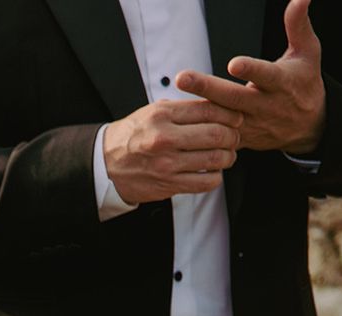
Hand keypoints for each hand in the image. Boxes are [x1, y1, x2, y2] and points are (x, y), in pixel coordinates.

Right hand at [103, 100, 242, 204]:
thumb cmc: (132, 137)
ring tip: (226, 155)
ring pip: (215, 159)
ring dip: (228, 157)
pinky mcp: (168, 185)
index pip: (209, 109)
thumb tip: (217, 105)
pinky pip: (205, 183)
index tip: (235, 118)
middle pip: (216, 134)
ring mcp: (166, 165)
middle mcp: (164, 139)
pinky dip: (216, 177)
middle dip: (232, 135)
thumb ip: (183, 108)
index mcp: (162, 116)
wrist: (106, 165)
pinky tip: (213, 172)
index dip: (229, 113)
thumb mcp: (153, 113)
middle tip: (234, 137)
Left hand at [176, 0, 324, 154]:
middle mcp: (264, 105)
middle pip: (233, 98)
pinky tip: (174, 120)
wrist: (308, 126)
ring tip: (171, 100)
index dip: (251, 71)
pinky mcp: (240, 139)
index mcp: (281, 82)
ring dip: (197, 110)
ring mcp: (250, 124)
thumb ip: (298, 24)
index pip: (265, 75)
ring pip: (221, 119)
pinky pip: (215, 135)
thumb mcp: (308, 52)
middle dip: (207, 88)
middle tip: (182, 77)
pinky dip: (196, 128)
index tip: (234, 64)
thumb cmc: (304, 83)